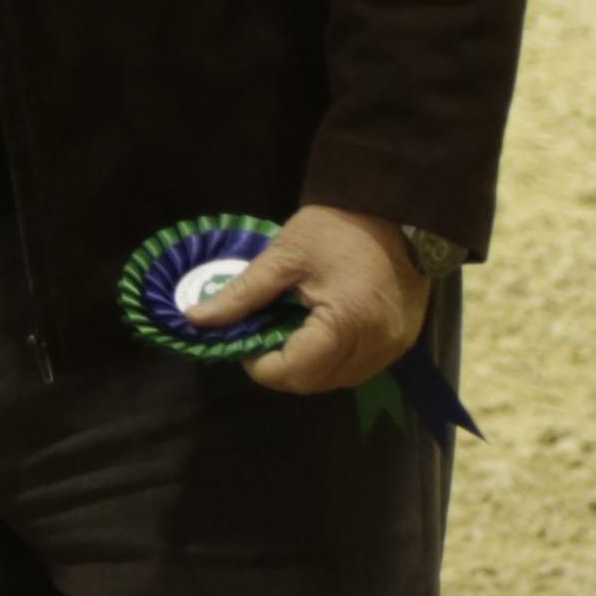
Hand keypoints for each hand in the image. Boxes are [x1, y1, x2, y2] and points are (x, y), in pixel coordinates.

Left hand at [221, 204, 431, 402]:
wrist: (394, 212)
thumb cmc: (336, 230)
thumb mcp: (283, 256)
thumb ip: (241, 294)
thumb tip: (195, 319)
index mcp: (345, 325)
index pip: (293, 373)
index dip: (260, 364)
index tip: (245, 338)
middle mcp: (374, 347)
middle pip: (313, 382)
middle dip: (281, 366)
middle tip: (264, 332)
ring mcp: (391, 349)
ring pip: (335, 380)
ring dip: (307, 365)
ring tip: (291, 329)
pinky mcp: (400, 344)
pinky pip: (357, 368)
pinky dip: (331, 359)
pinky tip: (319, 331)